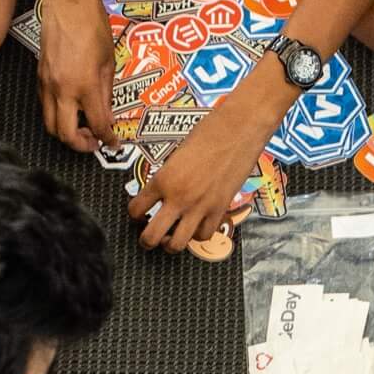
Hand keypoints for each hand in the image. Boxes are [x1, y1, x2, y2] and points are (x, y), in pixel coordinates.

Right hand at [37, 0, 111, 153]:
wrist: (68, 3)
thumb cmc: (91, 24)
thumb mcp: (108, 62)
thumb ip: (107, 92)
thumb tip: (108, 115)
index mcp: (85, 85)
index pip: (97, 125)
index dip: (107, 139)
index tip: (113, 143)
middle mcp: (62, 89)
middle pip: (65, 135)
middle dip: (81, 145)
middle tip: (94, 142)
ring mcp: (47, 83)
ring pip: (50, 124)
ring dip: (66, 132)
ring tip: (83, 128)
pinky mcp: (40, 76)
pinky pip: (45, 106)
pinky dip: (57, 115)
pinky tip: (71, 108)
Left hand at [127, 100, 265, 251]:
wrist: (239, 128)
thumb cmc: (209, 131)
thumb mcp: (177, 152)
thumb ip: (168, 176)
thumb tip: (162, 191)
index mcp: (162, 179)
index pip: (136, 209)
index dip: (133, 214)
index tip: (137, 213)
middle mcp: (178, 197)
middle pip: (151, 236)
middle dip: (145, 241)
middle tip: (147, 238)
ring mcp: (199, 206)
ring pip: (177, 244)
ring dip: (170, 244)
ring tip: (170, 239)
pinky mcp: (219, 209)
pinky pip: (203, 235)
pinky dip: (197, 235)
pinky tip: (195, 227)